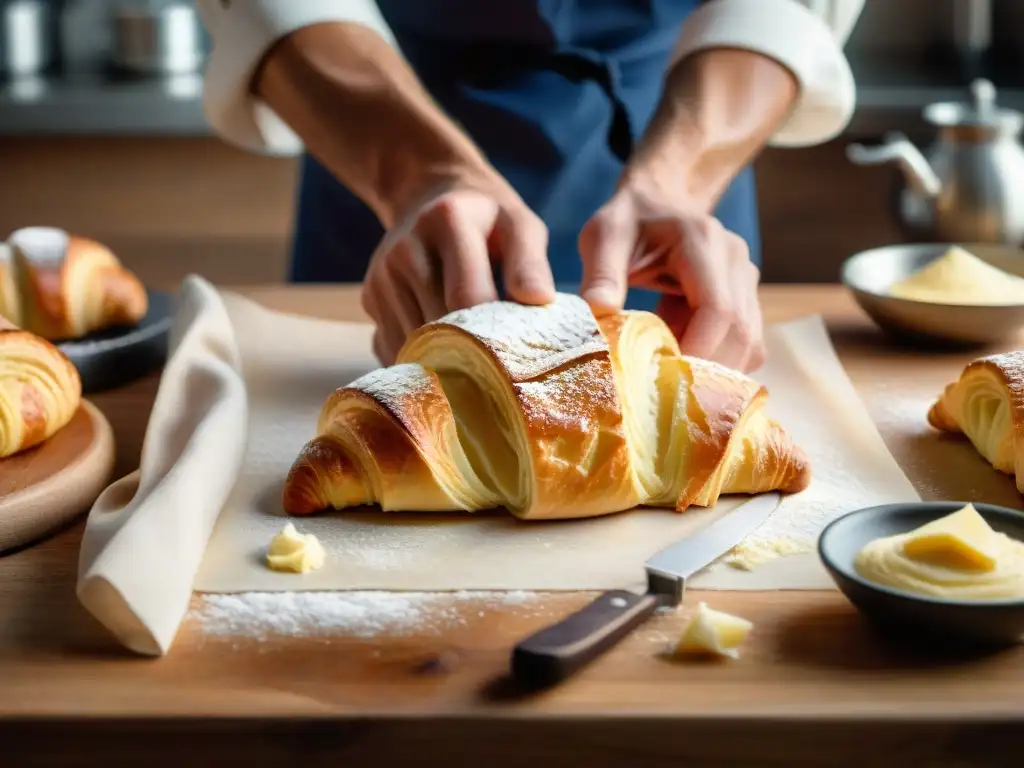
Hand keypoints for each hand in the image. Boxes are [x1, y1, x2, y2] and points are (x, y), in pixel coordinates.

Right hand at [363, 172, 555, 363]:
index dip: (492, 333)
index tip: (514, 353)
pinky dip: (421, 360)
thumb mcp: (519, 226)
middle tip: (496, 369)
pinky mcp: (370, 299)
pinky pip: (395, 348)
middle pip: (438, 327)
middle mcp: (405, 249)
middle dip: (469, 354)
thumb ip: (530, 263)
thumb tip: (538, 301)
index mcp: (448, 221)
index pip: (467, 296)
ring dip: (443, 361)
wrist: (428, 196)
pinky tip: (442, 347)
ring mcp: (381, 276)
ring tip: (470, 355)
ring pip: (413, 345)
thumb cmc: (486, 220)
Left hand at [578, 185, 764, 371]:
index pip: (719, 310)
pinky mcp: (746, 299)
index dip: (698, 351)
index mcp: (703, 242)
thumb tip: (599, 312)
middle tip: (664, 394)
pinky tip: (680, 356)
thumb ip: (601, 272)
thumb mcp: (604, 235)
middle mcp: (736, 260)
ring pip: (749, 344)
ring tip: (667, 372)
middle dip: (706, 371)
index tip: (664, 381)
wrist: (658, 200)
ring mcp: (746, 280)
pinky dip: (716, 361)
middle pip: (741, 334)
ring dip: (712, 369)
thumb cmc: (629, 219)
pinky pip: (744, 344)